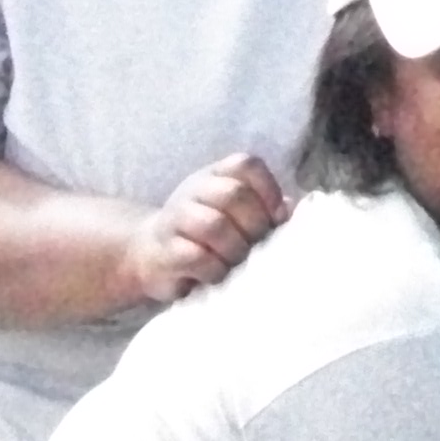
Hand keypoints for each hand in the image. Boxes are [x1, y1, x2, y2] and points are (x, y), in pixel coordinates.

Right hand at [122, 155, 289, 305]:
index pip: (245, 165)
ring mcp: (175, 219)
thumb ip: (262, 208)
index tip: (277, 218)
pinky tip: (217, 275)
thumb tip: (291, 209)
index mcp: (214, 176)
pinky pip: (195, 256)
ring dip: (234, 249)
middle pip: (233, 194)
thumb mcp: (232, 214)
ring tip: (237, 263)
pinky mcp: (163, 252)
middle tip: (257, 245)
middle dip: (254, 224)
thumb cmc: (203, 235)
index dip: (268, 189)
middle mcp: (193, 191)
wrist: (148, 254)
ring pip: (214, 225)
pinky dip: (214, 269)